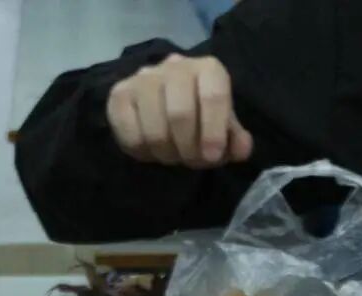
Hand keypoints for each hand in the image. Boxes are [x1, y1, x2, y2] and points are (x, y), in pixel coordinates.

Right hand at [107, 54, 252, 167]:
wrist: (160, 102)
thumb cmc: (198, 116)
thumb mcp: (221, 127)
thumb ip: (233, 139)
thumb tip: (242, 149)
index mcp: (207, 69)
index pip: (213, 95)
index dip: (213, 131)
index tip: (212, 157)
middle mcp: (175, 67)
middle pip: (181, 114)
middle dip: (188, 149)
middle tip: (191, 161)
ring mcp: (143, 79)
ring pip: (154, 130)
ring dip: (165, 154)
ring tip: (171, 155)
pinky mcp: (119, 95)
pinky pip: (130, 135)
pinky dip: (142, 152)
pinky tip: (150, 149)